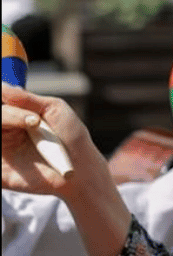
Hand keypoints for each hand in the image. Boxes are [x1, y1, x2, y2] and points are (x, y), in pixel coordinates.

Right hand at [2, 82, 133, 255]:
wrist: (81, 170)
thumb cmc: (71, 137)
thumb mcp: (54, 110)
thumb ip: (27, 98)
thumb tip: (1, 85)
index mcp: (14, 114)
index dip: (1, 94)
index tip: (5, 92)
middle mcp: (4, 131)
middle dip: (9, 114)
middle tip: (33, 120)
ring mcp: (1, 151)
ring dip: (6, 120)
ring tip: (33, 124)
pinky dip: (0, 158)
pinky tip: (8, 150)